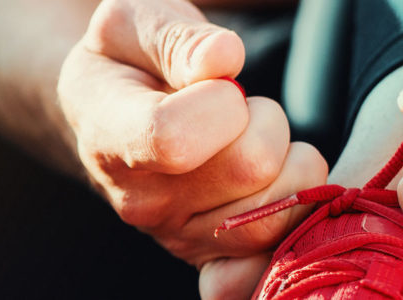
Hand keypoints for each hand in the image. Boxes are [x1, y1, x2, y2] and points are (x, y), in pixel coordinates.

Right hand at [57, 0, 326, 297]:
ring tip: (252, 142)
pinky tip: (276, 189)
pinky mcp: (212, 259)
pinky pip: (270, 264)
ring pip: (280, 210)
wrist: (110, 113)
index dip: (220, 101)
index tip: (216, 82)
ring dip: (288, 164)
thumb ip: (175, 37)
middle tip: (240, 108)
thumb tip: (223, 60)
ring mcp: (179, 236)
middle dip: (266, 122)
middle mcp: (143, 201)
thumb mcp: (132, 24)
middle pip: (251, 168)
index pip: (178, 139)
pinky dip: (292, 225)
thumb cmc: (127, 63)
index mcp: (112, 136)